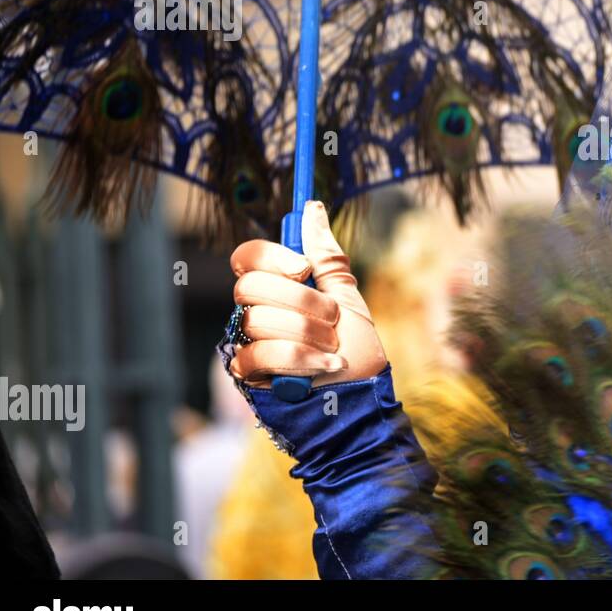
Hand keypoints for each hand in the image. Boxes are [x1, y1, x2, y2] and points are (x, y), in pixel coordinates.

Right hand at [228, 200, 387, 387]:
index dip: (271, 257)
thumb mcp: (349, 298)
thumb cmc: (358, 351)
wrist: (364, 401)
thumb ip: (326, 257)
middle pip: (249, 286)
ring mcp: (250, 343)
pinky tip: (324, 366)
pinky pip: (256, 355)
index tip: (304, 269)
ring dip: (308, 334)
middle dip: (301, 302)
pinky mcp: (249, 376)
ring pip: (258, 320)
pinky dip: (299, 360)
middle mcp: (257, 312)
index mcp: (279, 288)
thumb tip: (312, 209)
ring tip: (333, 348)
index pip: (248, 257)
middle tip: (330, 318)